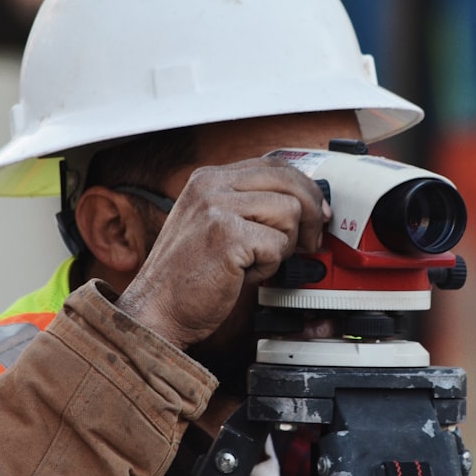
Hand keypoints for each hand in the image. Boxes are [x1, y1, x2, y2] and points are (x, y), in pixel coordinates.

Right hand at [117, 157, 329, 347]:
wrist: (157, 310)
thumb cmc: (187, 277)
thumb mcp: (214, 225)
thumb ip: (249, 207)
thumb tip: (303, 205)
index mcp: (208, 178)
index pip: (274, 165)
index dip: (304, 188)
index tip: (318, 213)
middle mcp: (211, 185)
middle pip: (289, 181)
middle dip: (311, 214)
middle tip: (311, 241)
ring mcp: (216, 207)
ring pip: (289, 212)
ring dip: (283, 245)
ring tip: (255, 261)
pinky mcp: (227, 235)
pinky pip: (277, 244)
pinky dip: (268, 266)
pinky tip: (243, 274)